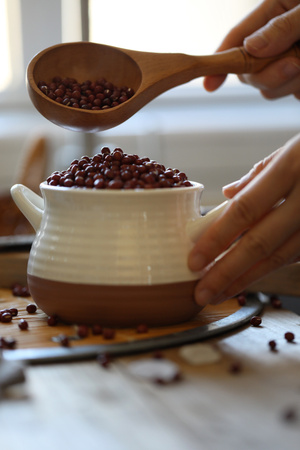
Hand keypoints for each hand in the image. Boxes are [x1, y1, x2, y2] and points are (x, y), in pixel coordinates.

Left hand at [188, 133, 299, 305]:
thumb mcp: (290, 151)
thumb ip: (258, 175)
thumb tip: (228, 194)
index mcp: (290, 170)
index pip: (245, 210)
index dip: (218, 238)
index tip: (195, 260)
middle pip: (259, 244)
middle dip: (226, 273)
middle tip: (202, 293)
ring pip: (278, 258)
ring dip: (245, 279)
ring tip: (218, 293)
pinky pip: (293, 256)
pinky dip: (267, 269)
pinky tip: (246, 279)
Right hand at [204, 0, 299, 98]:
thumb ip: (282, 27)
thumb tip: (250, 47)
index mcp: (275, 10)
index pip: (237, 37)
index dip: (220, 60)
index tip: (209, 85)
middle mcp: (277, 38)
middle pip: (250, 70)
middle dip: (267, 75)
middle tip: (297, 64)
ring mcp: (289, 58)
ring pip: (270, 87)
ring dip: (289, 83)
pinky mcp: (299, 76)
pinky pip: (290, 92)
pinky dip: (298, 87)